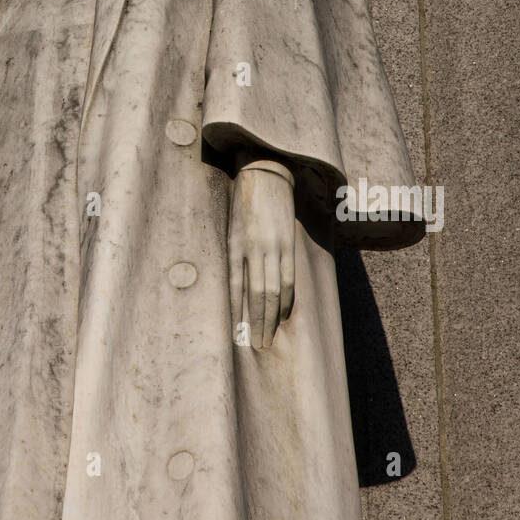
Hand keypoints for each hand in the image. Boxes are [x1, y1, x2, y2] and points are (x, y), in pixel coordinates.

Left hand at [229, 162, 295, 349]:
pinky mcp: (288, 244)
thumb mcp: (231, 229)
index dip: (239, 315)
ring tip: (271, 336)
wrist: (264, 173)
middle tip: (260, 346)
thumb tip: (239, 292)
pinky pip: (288, 277)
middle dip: (258, 322)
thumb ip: (236, 258)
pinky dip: (287, 298)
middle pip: (257, 295)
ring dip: (273, 316)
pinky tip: (284, 313)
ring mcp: (274, 247)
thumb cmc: (243, 204)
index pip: (237, 289)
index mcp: (235, 246)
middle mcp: (254, 249)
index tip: (240, 337)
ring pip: (274, 290)